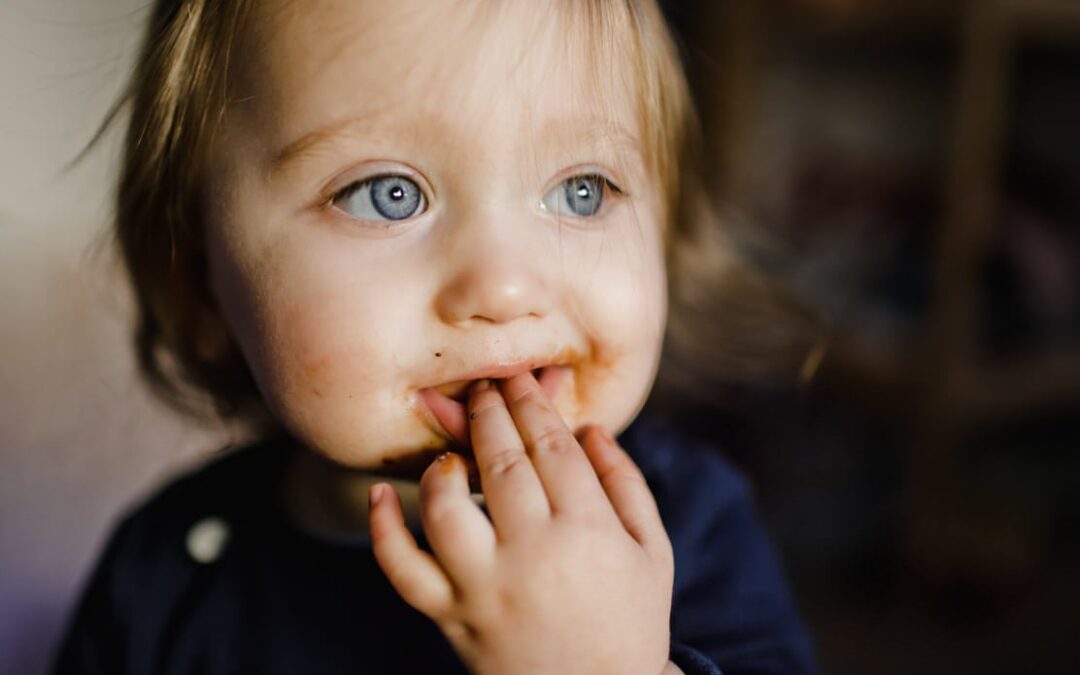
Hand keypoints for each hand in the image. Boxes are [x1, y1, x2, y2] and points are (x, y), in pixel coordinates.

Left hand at [369, 372, 675, 674]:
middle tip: (482, 388)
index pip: (551, 445)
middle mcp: (534, 554)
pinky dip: (383, 531)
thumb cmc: (633, 619)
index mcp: (589, 531)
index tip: (518, 379)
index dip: (531, 403)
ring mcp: (486, 588)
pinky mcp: (452, 618)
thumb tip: (591, 427)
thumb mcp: (654, 551)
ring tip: (453, 452)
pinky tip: (379, 496)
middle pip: (501, 462)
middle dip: (489, 413)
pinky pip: (404, 571)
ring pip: (446, 509)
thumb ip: (626, 484)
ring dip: (443, 467)